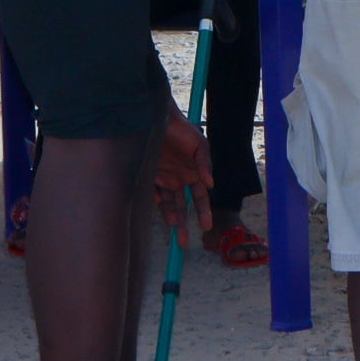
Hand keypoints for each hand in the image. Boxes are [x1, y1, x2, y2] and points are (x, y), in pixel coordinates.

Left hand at [153, 109, 212, 243]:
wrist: (158, 118)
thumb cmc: (183, 130)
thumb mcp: (200, 145)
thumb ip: (205, 163)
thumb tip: (211, 183)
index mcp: (193, 175)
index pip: (199, 198)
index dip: (203, 212)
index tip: (206, 227)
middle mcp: (178, 180)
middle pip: (181, 207)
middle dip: (183, 225)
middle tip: (183, 242)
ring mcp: (162, 179)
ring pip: (166, 204)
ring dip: (170, 216)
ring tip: (174, 226)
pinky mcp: (148, 176)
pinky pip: (150, 192)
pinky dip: (153, 200)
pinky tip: (157, 202)